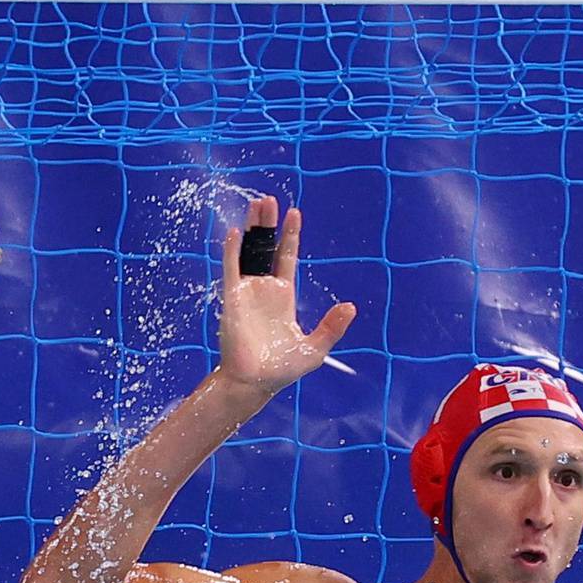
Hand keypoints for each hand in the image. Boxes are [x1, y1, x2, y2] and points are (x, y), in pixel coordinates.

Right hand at [215, 196, 355, 395]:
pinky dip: (232, 252)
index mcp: (283, 297)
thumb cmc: (283, 368)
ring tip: (256, 204)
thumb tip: (351, 306)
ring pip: (249, 252)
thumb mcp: (316, 347)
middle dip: (267, 224)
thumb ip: (332, 327)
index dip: (290, 236)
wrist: (256, 382)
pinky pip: (231, 270)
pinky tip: (234, 233)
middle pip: (265, 248)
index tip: (294, 212)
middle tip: (269, 199)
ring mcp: (247, 292)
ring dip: (251, 229)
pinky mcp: (232, 300)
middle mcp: (264, 290)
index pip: (286, 258)